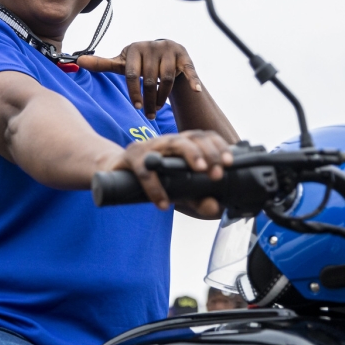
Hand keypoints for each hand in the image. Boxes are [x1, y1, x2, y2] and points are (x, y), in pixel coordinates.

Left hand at [77, 40, 200, 118]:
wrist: (163, 54)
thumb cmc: (139, 63)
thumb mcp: (122, 64)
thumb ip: (102, 64)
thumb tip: (78, 61)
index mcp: (133, 48)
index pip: (131, 74)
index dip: (134, 92)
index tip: (136, 107)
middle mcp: (152, 46)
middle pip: (149, 80)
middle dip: (149, 100)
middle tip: (149, 115)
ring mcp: (169, 49)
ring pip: (166, 79)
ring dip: (163, 97)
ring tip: (159, 109)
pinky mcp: (184, 54)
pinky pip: (188, 70)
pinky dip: (192, 81)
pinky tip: (196, 91)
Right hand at [103, 130, 232, 213]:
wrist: (114, 173)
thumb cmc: (152, 178)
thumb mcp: (178, 191)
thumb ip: (197, 199)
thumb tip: (215, 207)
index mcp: (182, 144)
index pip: (205, 137)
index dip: (219, 147)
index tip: (229, 163)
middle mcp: (168, 141)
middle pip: (192, 137)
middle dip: (208, 152)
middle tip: (216, 172)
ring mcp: (150, 146)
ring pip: (172, 143)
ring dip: (190, 155)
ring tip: (200, 171)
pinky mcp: (131, 157)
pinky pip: (145, 170)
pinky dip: (155, 187)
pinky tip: (163, 202)